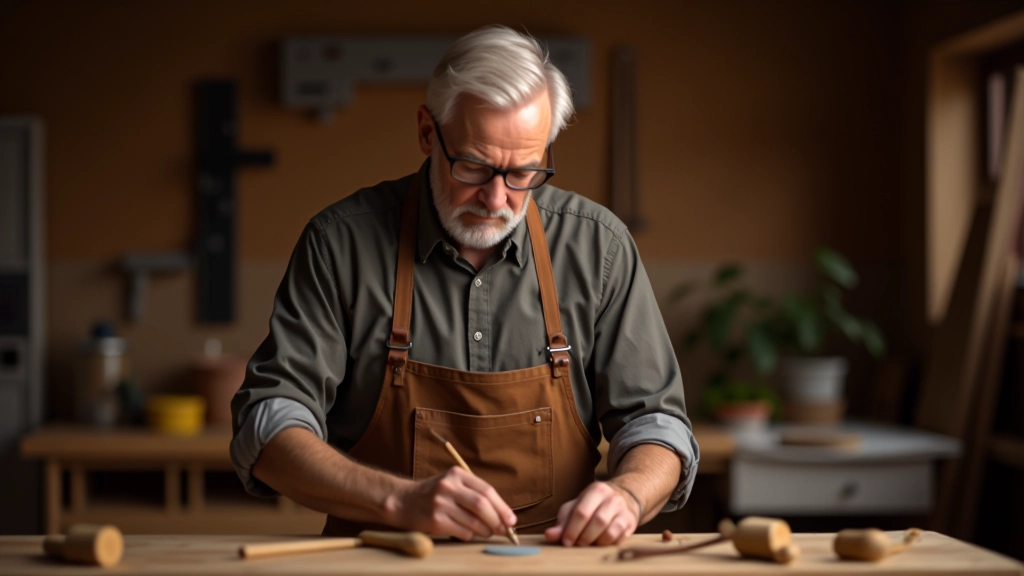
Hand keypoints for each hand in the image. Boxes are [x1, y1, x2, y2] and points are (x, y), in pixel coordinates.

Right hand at [386, 466, 516, 540]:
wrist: (402, 501)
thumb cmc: (434, 494)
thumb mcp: (452, 484)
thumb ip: (474, 494)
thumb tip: (502, 515)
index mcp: (456, 474)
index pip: (486, 490)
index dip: (502, 507)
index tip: (511, 520)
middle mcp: (448, 486)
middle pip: (482, 505)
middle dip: (497, 520)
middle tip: (504, 530)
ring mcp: (440, 503)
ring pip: (474, 521)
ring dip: (485, 531)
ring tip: (487, 532)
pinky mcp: (435, 520)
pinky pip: (462, 532)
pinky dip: (470, 535)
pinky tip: (469, 533)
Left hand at [544, 481, 639, 546]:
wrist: (623, 498)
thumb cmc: (593, 504)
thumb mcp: (576, 507)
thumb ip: (563, 521)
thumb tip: (549, 535)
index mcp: (596, 490)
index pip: (581, 512)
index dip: (572, 530)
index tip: (566, 542)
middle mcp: (612, 498)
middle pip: (597, 521)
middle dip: (584, 537)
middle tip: (577, 544)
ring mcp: (623, 510)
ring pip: (610, 531)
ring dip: (595, 542)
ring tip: (588, 544)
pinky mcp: (630, 522)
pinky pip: (618, 538)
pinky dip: (606, 544)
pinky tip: (599, 543)